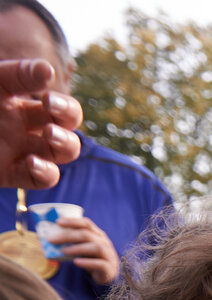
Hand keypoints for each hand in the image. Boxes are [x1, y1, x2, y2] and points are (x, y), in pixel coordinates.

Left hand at [0, 60, 81, 188]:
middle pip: (66, 124)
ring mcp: (16, 150)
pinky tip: (31, 163)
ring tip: (49, 137)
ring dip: (65, 145)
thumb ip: (14, 74)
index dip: (59, 98)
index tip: (44, 91)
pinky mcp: (7, 173)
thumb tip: (47, 71)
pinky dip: (45, 174)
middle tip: (50, 111)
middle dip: (68, 116)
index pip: (50, 97)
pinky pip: (39, 179)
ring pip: (61, 153)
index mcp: (13, 99)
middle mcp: (19, 125)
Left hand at [51, 214, 120, 283]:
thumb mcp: (83, 247)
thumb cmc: (91, 258)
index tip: (57, 222)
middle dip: (68, 236)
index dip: (73, 221)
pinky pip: (99, 264)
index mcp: (97, 234)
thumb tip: (46, 237)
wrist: (107, 275)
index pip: (86, 223)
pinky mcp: (109, 268)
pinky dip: (87, 262)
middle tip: (51, 239)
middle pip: (87, 234)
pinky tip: (76, 262)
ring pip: (96, 247)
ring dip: (77, 248)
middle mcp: (104, 242)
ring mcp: (108, 255)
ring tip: (63, 251)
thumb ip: (72, 241)